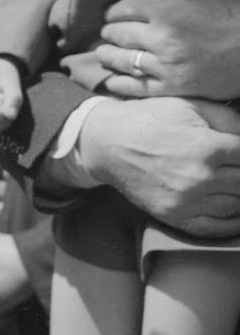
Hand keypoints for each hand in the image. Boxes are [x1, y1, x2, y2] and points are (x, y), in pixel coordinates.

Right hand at [79, 96, 239, 236]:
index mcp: (208, 147)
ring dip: (239, 196)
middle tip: (236, 170)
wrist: (108, 142)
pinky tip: (235, 213)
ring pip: (234, 206)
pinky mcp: (172, 215)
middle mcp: (199, 177)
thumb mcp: (191, 106)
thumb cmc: (151, 119)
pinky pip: (213, 228)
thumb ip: (229, 120)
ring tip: (234, 186)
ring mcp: (186, 200)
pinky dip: (231, 224)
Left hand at [96, 0, 239, 98]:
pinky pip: (137, 87)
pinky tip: (112, 79)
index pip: (124, 9)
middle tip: (107, 34)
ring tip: (104, 53)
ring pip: (124, 60)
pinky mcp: (175, 88)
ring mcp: (168, 65)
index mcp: (167, 10)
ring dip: (109, 56)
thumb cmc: (235, 11)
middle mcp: (163, 38)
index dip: (114, 12)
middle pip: (119, 34)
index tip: (112, 15)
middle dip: (110, 33)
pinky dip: (120, 83)